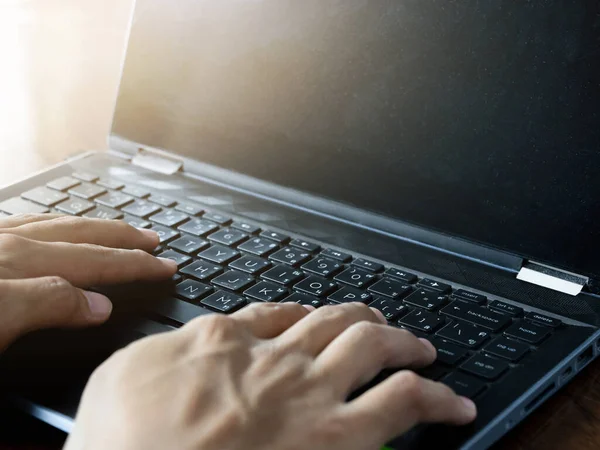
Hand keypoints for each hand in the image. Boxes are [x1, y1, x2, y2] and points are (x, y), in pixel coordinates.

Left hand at [0, 214, 176, 350]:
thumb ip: (48, 303)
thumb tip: (98, 306)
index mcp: (19, 260)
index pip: (96, 261)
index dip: (135, 264)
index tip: (165, 266)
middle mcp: (7, 244)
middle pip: (80, 235)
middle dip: (122, 237)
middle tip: (151, 239)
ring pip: (52, 226)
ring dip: (90, 229)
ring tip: (110, 230)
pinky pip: (24, 226)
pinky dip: (51, 228)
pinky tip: (45, 233)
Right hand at [66, 302, 475, 449]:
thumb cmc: (120, 443)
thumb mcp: (120, 379)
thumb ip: (162, 355)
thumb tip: (178, 350)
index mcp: (222, 342)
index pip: (271, 316)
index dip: (297, 316)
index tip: (309, 320)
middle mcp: (273, 357)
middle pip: (330, 321)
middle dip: (359, 317)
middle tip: (376, 321)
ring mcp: (311, 391)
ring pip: (372, 345)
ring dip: (402, 340)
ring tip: (421, 346)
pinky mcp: (341, 436)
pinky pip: (403, 401)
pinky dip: (436, 397)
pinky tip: (454, 401)